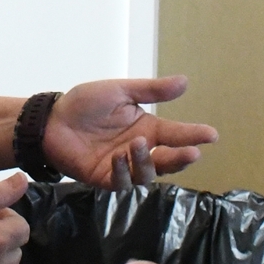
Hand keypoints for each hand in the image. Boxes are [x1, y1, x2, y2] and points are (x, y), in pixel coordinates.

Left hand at [43, 76, 214, 187]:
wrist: (51, 119)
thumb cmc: (84, 103)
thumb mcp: (120, 91)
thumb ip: (151, 90)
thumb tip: (185, 82)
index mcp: (147, 128)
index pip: (176, 134)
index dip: (194, 134)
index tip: (212, 134)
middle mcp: (140, 149)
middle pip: (168, 159)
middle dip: (181, 157)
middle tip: (192, 152)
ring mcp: (123, 166)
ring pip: (147, 173)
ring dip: (147, 161)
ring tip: (139, 145)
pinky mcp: (105, 178)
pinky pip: (121, 181)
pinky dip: (123, 171)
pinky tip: (119, 158)